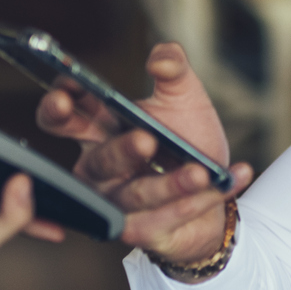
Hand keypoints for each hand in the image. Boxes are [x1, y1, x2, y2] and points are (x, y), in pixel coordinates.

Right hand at [37, 43, 252, 266]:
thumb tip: (162, 58)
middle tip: (146, 140)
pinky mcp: (143, 231)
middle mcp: (99, 170)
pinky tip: (232, 179)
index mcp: (97, 131)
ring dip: (171, 184)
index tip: (67, 92)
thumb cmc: (186, 138)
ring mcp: (118, 204)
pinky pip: (170, 217)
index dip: (58, 107)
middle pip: (100, 162)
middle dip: (122, 151)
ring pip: (138, 195)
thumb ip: (173, 68)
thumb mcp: (184, 97)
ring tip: (202, 172)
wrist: (215, 187)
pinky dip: (204, 200)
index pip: (62, 119)